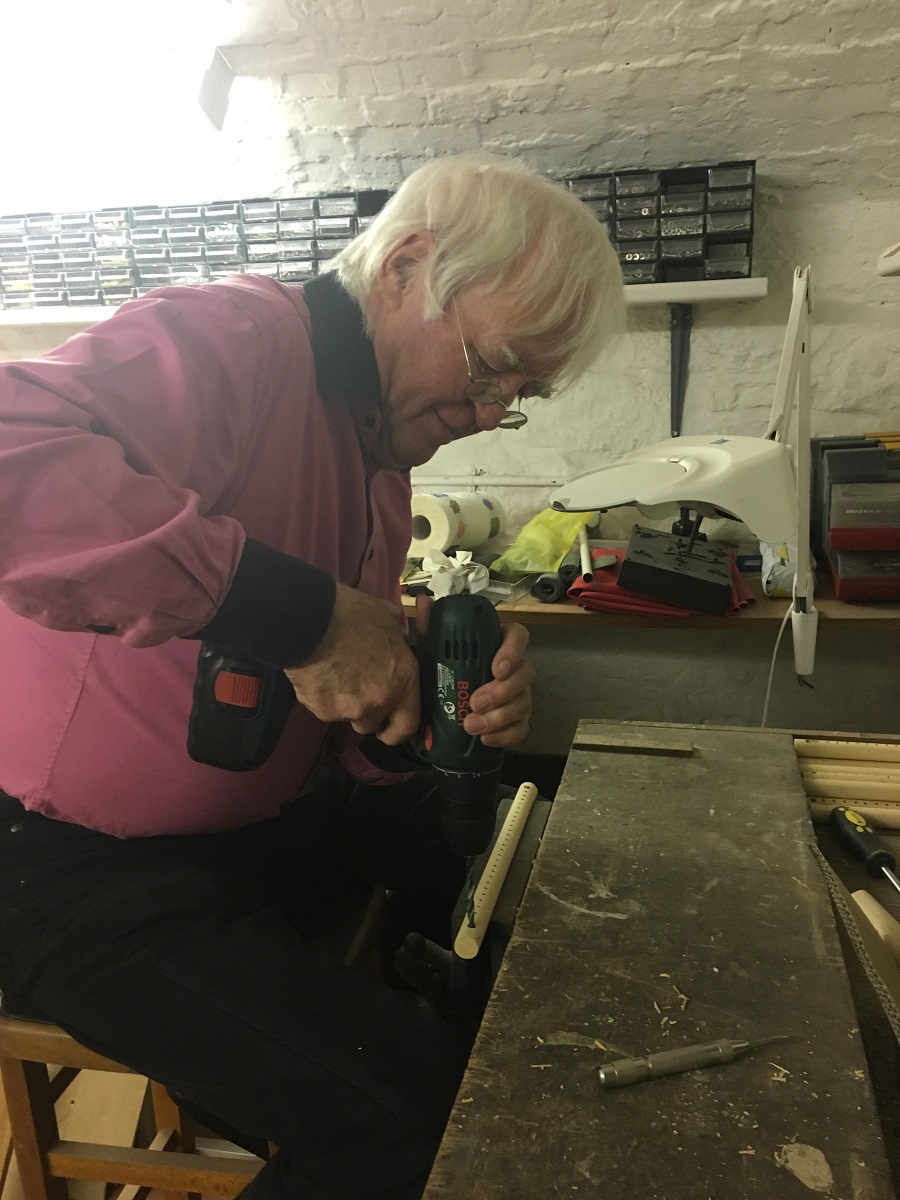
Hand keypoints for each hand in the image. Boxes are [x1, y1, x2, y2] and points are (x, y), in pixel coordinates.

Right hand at [284, 584, 419, 744]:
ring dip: (343, 706)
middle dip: (365, 713)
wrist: (312, 620)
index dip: (397, 731)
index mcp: (403, 680)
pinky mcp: (322, 710)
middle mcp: (380, 701)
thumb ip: (396, 641)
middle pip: (372, 725)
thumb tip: (398, 641)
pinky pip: (323, 709)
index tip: (389, 728)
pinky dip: (321, 698)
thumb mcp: (388, 619)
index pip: (408, 725)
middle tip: (355, 690)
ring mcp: (350, 709)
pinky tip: (317, 675)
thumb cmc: (353, 614)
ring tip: (334, 678)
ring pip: (347, 718)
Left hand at [416, 595, 533, 749]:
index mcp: (497, 645)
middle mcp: (514, 668)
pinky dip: (504, 736)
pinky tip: (485, 740)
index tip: (496, 668)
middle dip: (502, 691)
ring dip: (499, 717)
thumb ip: (430, 627)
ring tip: (471, 726)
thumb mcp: (432, 650)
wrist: (437, 708)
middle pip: (525, 674)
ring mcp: (519, 696)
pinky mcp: (517, 722)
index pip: (518, 635)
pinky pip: (521, 729)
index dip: (513, 650)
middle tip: (474, 702)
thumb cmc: (442, 672)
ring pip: (524, 704)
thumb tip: (424, 601)